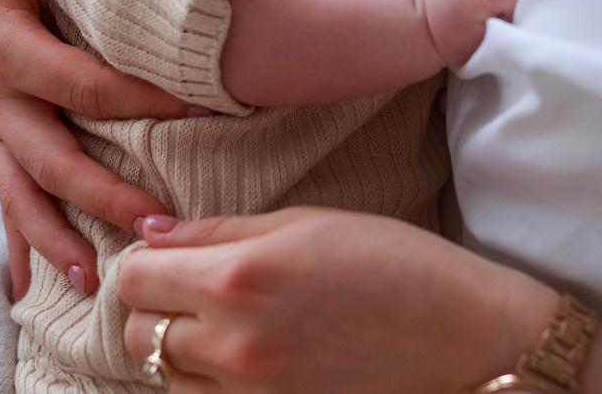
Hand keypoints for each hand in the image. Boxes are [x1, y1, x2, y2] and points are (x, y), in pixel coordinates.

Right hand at [0, 0, 189, 298]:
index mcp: (1, 42)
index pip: (76, 82)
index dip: (134, 97)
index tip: (196, 104)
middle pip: (49, 158)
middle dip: (102, 195)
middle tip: (160, 225)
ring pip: (22, 190)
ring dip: (58, 236)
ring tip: (98, 280)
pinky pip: (8, 192)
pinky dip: (23, 238)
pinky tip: (35, 284)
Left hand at [118, 209, 550, 393]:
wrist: (467, 340)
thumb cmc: (396, 265)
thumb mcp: (305, 223)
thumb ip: (220, 231)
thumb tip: (154, 231)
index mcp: (238, 278)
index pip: (134, 276)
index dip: (143, 260)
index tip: (168, 253)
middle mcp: (233, 344)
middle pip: (137, 333)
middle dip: (152, 307)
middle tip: (190, 287)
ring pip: (166, 377)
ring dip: (177, 350)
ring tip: (221, 323)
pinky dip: (210, 381)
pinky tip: (245, 355)